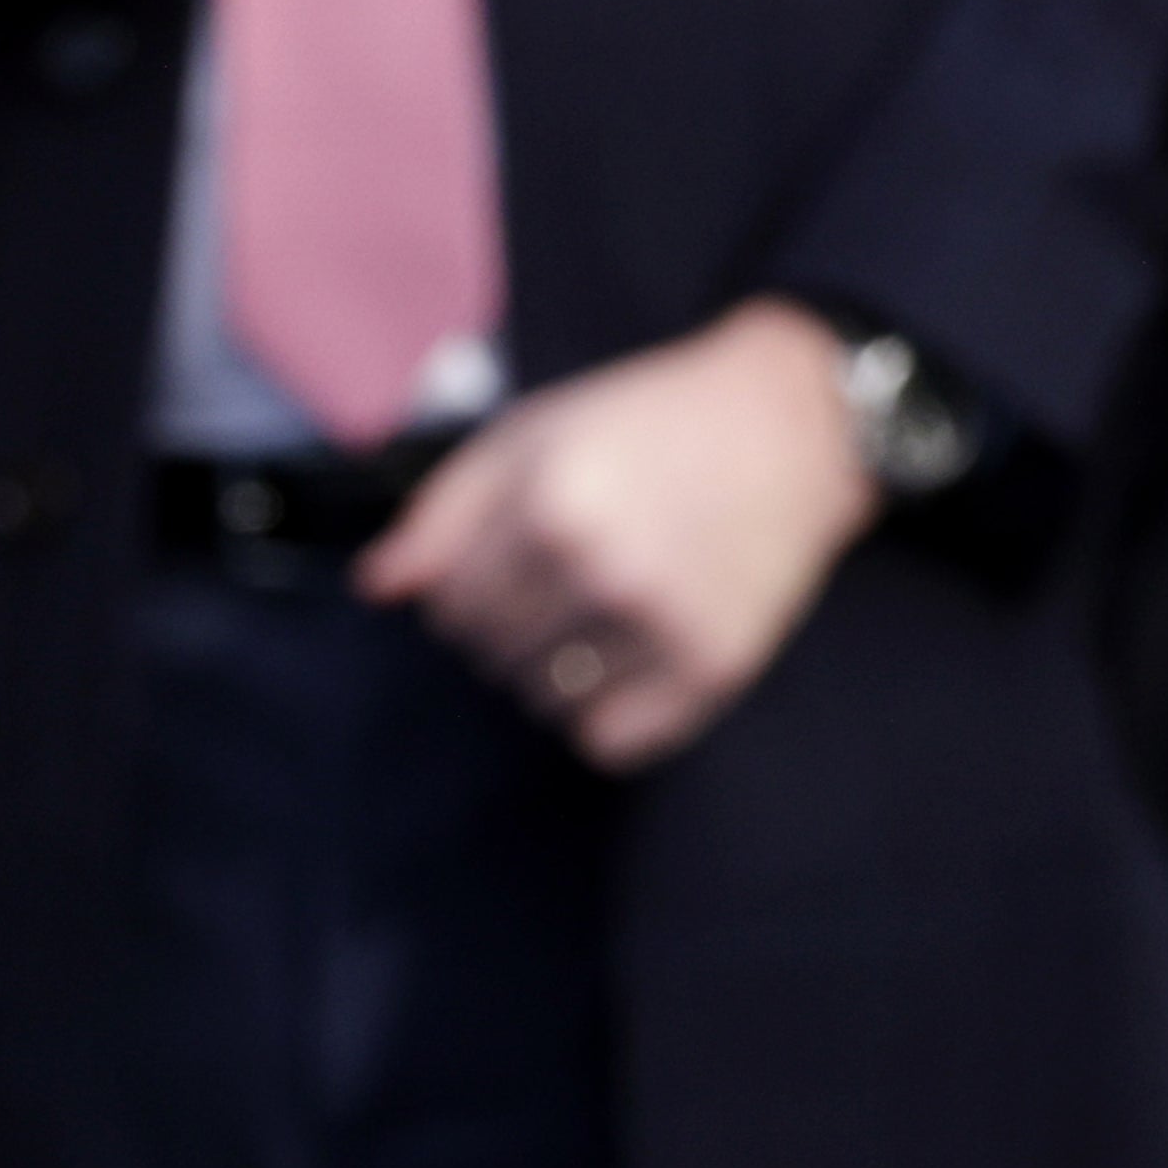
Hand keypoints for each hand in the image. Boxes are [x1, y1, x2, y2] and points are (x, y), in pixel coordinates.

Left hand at [361, 301, 882, 768]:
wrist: (789, 430)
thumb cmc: (649, 425)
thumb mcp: (534, 435)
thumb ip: (445, 512)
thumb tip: (378, 591)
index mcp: (549, 504)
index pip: (448, 606)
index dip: (468, 588)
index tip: (511, 562)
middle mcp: (603, 571)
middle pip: (493, 660)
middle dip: (514, 627)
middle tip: (569, 581)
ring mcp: (661, 628)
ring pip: (547, 705)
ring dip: (559, 673)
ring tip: (604, 615)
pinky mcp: (711, 672)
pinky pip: (610, 743)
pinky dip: (608, 715)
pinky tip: (634, 660)